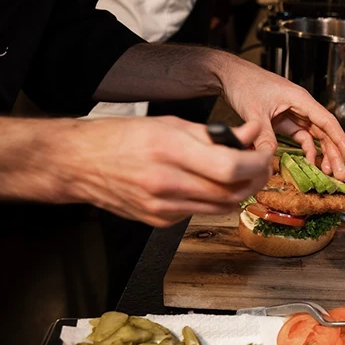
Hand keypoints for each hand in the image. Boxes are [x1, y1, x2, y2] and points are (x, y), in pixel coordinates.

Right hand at [69, 117, 272, 226]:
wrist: (80, 163)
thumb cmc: (120, 138)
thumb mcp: (170, 123)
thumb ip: (214, 134)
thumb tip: (249, 135)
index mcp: (169, 151)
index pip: (230, 166)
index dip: (256, 163)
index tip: (264, 155)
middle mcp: (167, 183)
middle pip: (232, 192)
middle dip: (254, 179)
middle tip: (260, 165)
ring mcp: (163, 207)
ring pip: (221, 207)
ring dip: (238, 191)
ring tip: (239, 172)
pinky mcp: (160, 221)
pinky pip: (199, 212)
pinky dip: (211, 198)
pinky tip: (205, 183)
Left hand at [219, 58, 344, 179]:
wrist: (229, 76)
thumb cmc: (245, 84)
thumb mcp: (254, 112)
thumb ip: (264, 135)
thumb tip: (270, 157)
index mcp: (300, 99)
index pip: (327, 122)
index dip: (341, 141)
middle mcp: (301, 106)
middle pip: (325, 132)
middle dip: (334, 153)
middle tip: (341, 174)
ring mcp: (293, 114)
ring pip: (315, 136)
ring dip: (322, 154)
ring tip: (328, 173)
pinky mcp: (284, 120)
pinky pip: (301, 137)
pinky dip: (307, 151)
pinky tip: (309, 163)